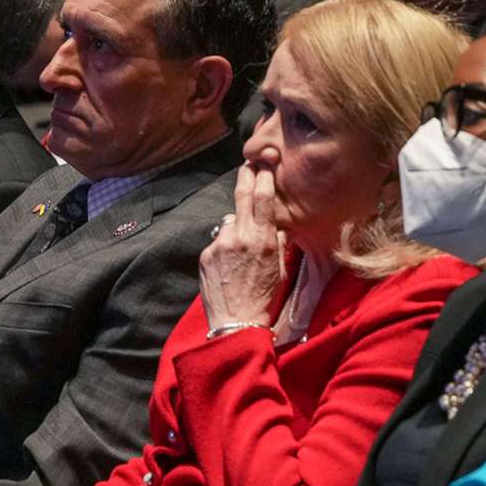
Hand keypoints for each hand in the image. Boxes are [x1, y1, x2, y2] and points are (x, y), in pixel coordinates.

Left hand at [199, 165, 287, 330]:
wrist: (236, 324)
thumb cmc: (264, 300)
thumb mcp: (280, 270)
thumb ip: (278, 243)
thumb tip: (278, 226)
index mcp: (263, 239)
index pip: (264, 197)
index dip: (263, 175)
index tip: (264, 162)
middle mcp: (240, 236)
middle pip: (241, 195)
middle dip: (245, 175)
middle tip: (247, 162)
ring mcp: (220, 244)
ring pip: (229, 222)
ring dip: (236, 226)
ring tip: (241, 250)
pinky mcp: (206, 254)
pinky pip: (218, 241)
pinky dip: (224, 247)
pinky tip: (229, 266)